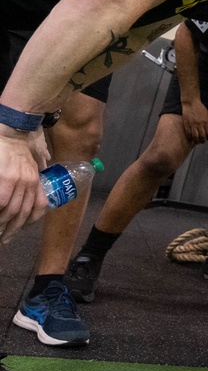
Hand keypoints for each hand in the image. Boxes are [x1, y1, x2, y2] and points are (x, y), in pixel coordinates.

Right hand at [0, 128, 49, 243]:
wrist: (12, 131)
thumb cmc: (19, 146)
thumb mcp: (34, 161)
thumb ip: (36, 172)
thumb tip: (42, 177)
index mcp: (36, 180)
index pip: (36, 207)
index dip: (27, 222)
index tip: (17, 231)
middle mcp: (29, 183)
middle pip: (22, 213)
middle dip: (12, 229)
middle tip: (4, 239)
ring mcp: (17, 182)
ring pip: (10, 210)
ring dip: (3, 225)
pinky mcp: (5, 180)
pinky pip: (2, 202)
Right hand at [181, 100, 207, 143]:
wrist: (191, 103)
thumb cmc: (200, 109)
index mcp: (207, 122)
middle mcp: (200, 125)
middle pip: (202, 137)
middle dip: (203, 141)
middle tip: (202, 141)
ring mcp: (193, 125)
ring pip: (195, 137)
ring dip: (196, 141)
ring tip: (197, 141)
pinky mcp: (186, 125)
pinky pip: (188, 134)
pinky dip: (190, 137)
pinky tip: (191, 137)